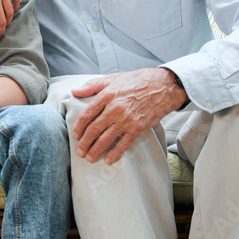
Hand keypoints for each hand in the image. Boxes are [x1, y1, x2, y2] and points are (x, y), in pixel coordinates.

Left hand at [70, 68, 186, 164]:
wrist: (163, 87)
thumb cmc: (137, 81)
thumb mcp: (112, 79)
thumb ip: (92, 86)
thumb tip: (75, 91)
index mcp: (106, 96)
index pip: (87, 115)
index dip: (78, 127)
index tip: (75, 135)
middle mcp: (114, 109)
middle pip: (94, 130)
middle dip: (84, 143)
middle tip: (79, 151)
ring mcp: (126, 120)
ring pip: (106, 139)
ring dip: (95, 150)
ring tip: (89, 158)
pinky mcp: (138, 128)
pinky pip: (123, 144)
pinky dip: (114, 153)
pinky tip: (108, 160)